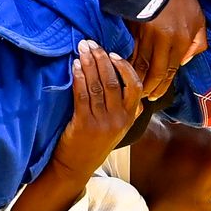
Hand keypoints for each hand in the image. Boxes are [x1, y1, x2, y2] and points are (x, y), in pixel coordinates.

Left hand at [51, 42, 145, 178]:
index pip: (135, 87)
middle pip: (114, 81)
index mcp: (129, 117)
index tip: (113, 53)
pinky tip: (74, 66)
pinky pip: (82, 95)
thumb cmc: (94, 143)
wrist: (76, 167)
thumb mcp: (118, 129)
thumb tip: (134, 89)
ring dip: (89, 64)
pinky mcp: (84, 124)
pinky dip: (79, 78)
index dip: (125, 67)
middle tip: (91, 43)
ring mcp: (102, 122)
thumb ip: (127, 110)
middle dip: (102, 59)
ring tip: (82, 49)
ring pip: (98, 86)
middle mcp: (118, 119)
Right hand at [128, 0, 206, 101]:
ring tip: (128, 86)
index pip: (170, 70)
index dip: (161, 85)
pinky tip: (120, 67)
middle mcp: (168, 38)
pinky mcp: (135, 23)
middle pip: (154, 70)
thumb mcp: (198, 17)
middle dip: (146, 86)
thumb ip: (196, 42)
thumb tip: (184, 62)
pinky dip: (125, 59)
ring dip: (133, 76)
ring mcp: (150, 31)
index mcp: (183, 39)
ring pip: (140, 61)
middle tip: (140, 97)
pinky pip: (130, 46)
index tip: (153, 95)